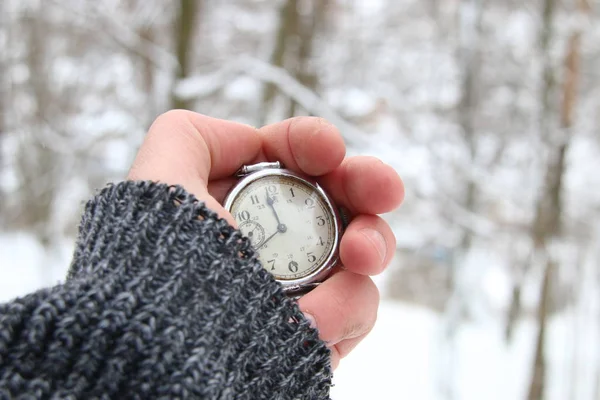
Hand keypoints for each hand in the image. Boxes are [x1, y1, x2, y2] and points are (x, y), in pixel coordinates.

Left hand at [128, 111, 403, 368]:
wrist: (172, 360)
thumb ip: (189, 136)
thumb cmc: (161, 269)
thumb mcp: (159, 182)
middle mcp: (275, 243)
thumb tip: (251, 141)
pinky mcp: (319, 330)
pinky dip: (346, 307)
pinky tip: (314, 320)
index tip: (327, 150)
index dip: (311, 144)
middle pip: (341, 199)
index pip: (288, 162)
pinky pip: (360, 306)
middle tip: (383, 191)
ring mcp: (303, 286)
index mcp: (240, 206)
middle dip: (368, 185)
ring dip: (370, 245)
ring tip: (358, 255)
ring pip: (364, 250)